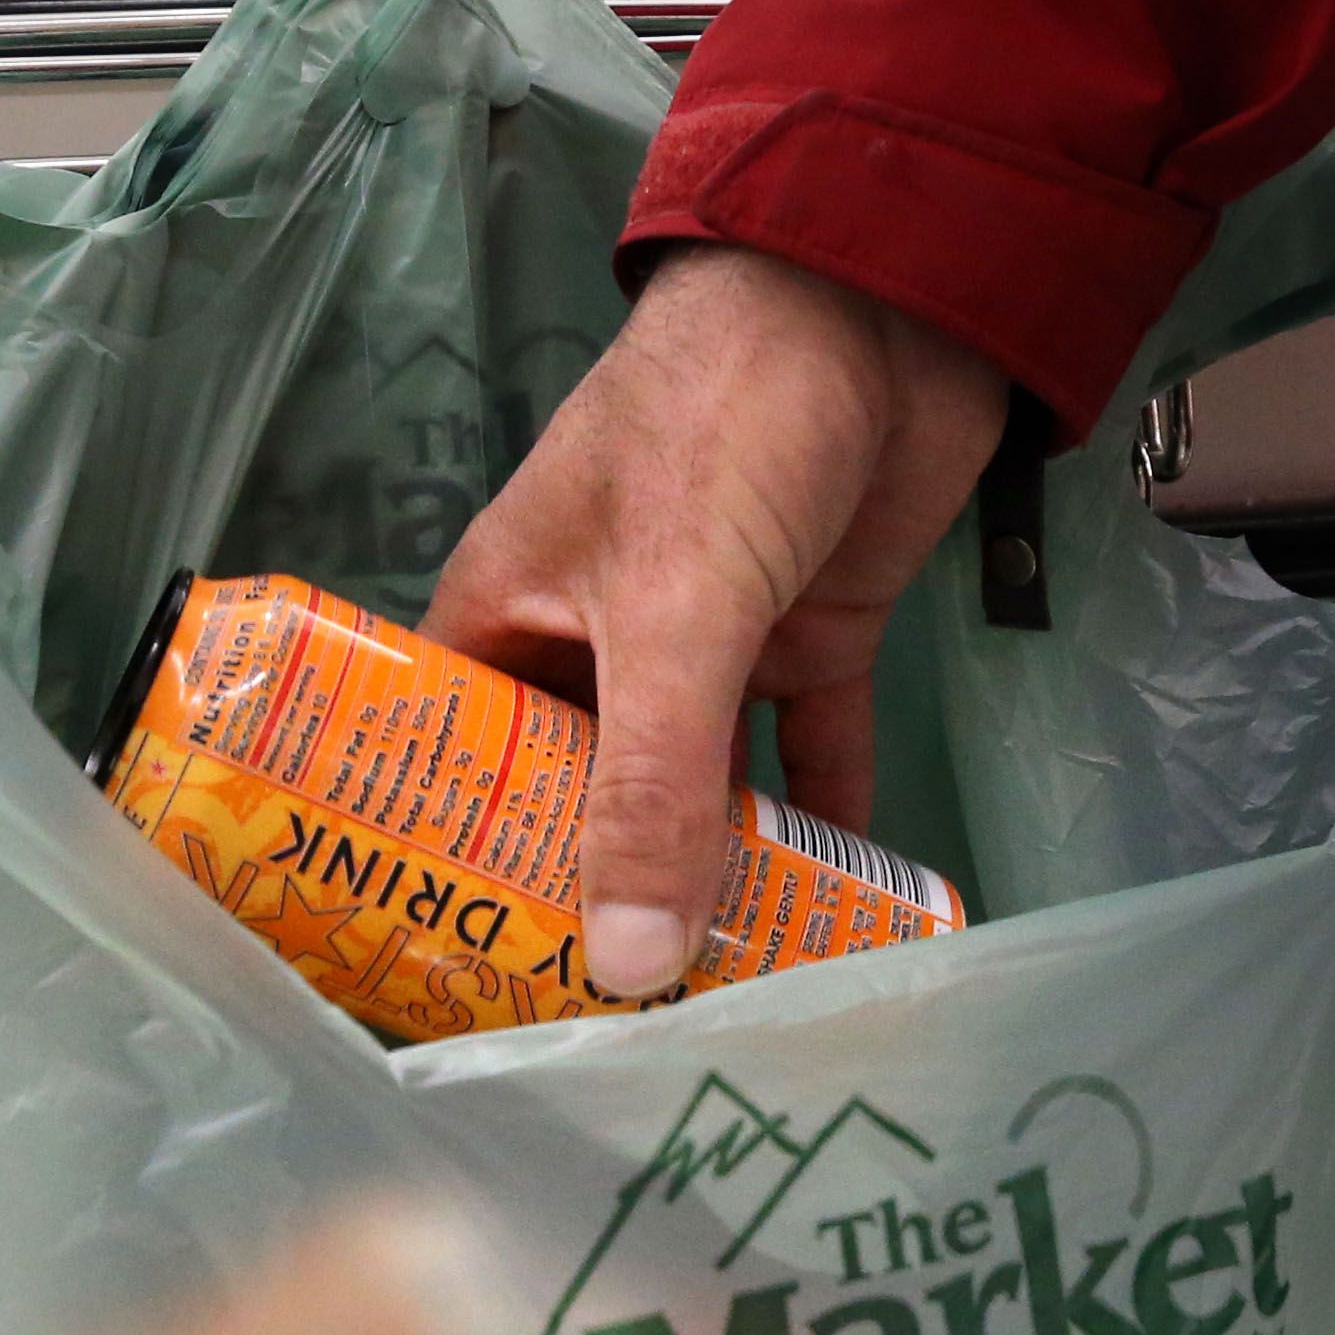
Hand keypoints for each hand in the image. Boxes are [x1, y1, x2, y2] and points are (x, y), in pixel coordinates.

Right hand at [422, 245, 1004, 996]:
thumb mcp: (671, 614)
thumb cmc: (725, 423)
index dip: (447, 867)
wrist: (887, 296)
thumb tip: (625, 970)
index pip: (450, 766)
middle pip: (580, 799)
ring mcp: (708, 644)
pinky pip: (808, 758)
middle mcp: (595, 641)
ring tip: (726, 1009)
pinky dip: (826, 827)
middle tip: (606, 1039)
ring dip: (718, 880)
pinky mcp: (807, 638)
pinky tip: (843, 920)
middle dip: (599, 902)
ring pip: (699, 791)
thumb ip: (650, 790)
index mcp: (510, 615)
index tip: (460, 981)